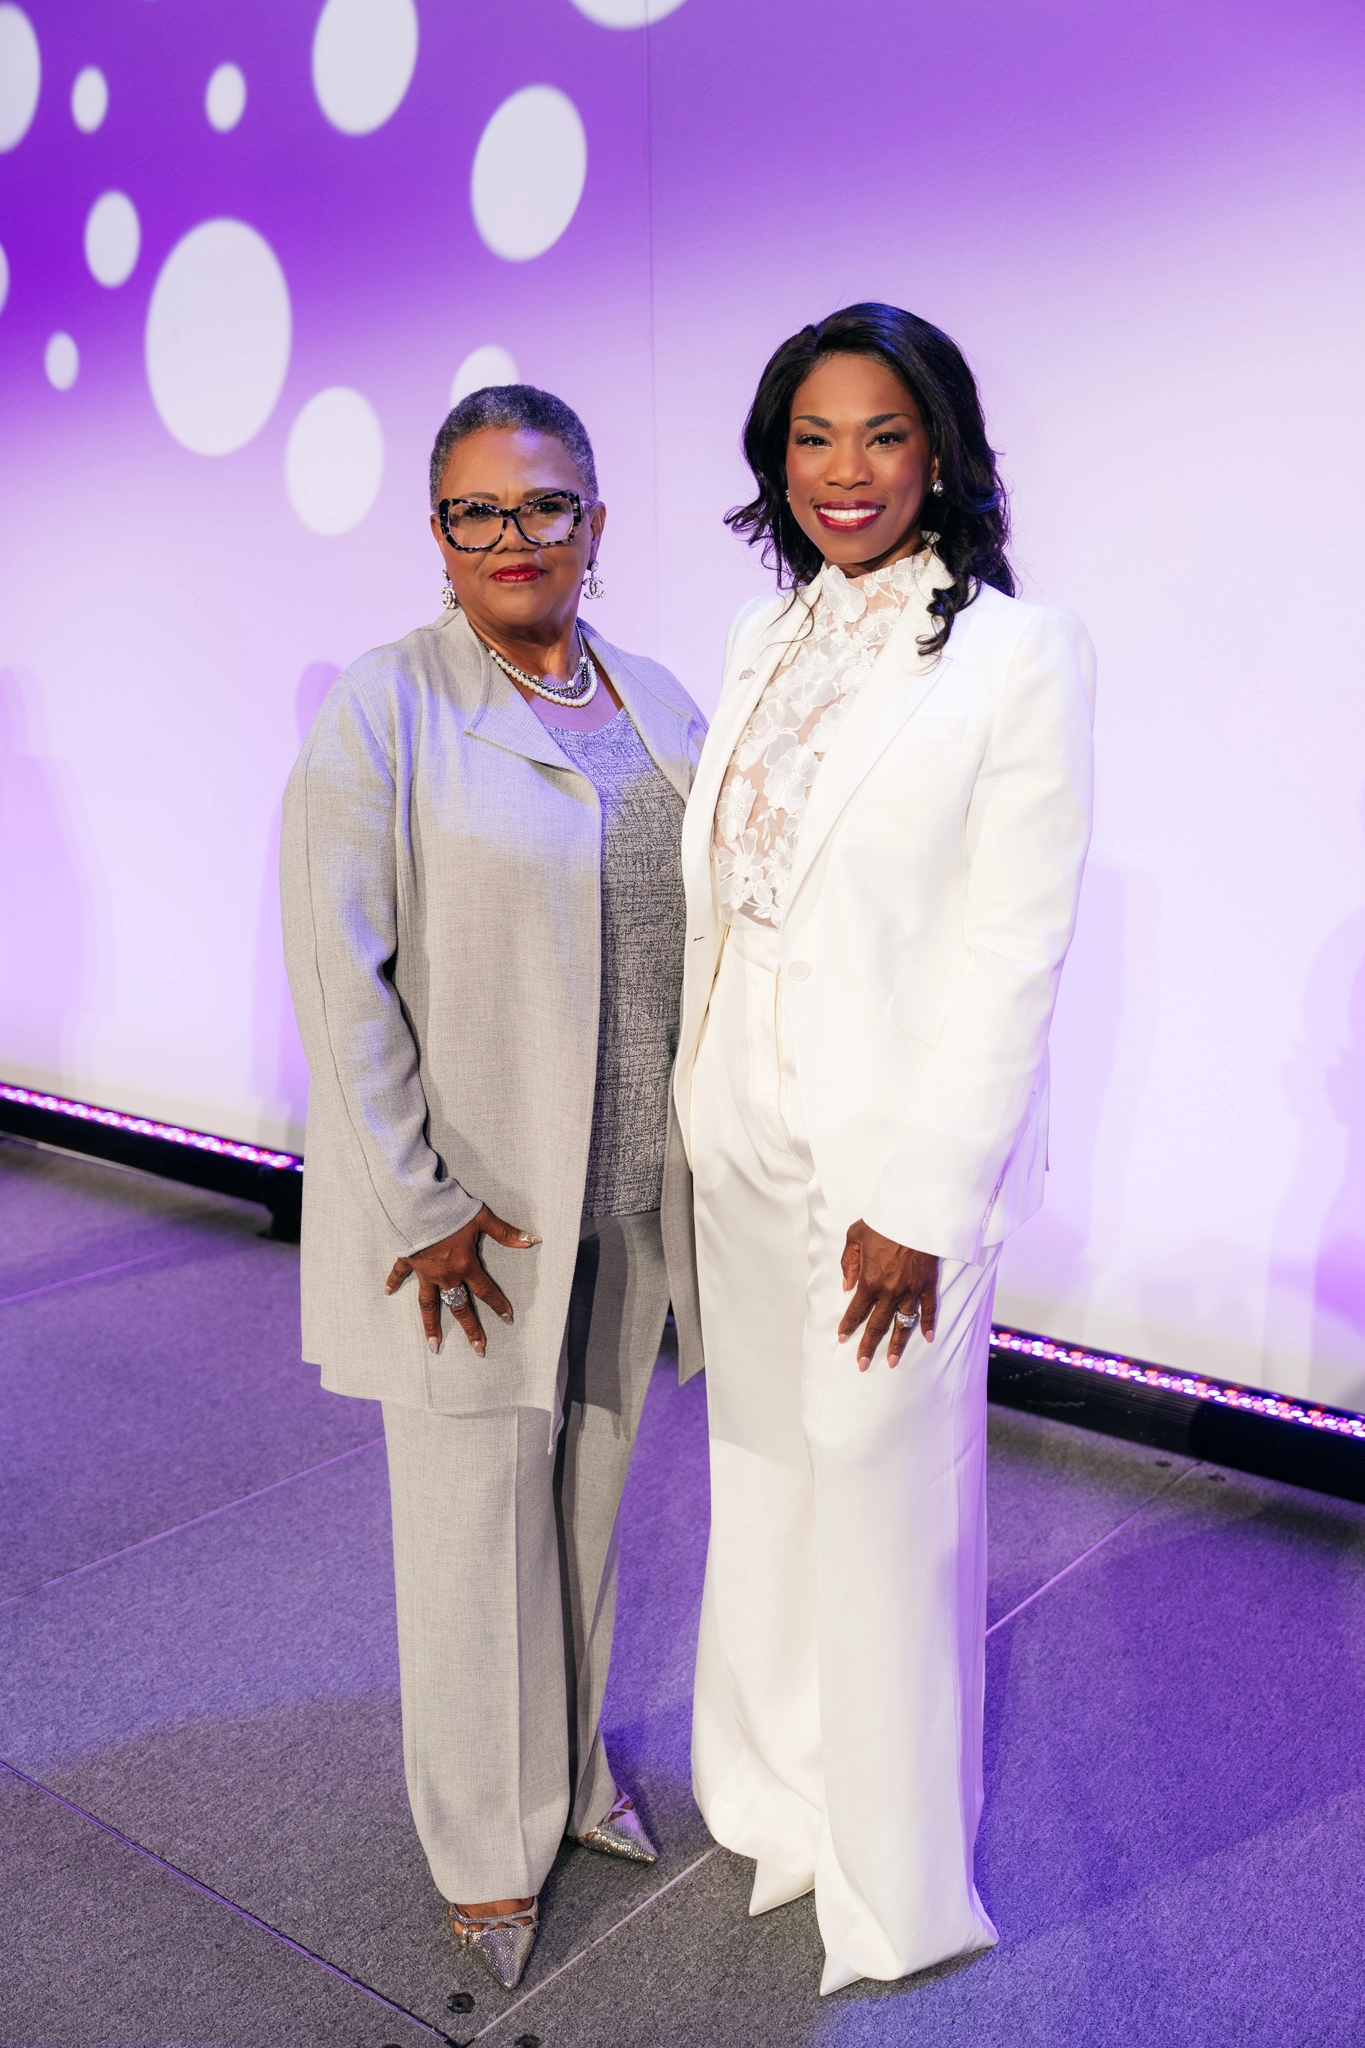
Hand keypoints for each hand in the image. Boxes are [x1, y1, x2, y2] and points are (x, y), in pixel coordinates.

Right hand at [384, 1205, 538, 1356]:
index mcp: (464, 1265)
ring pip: (428, 1304)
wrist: (416, 1205)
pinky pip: (399, 1274)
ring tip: (434, 1345)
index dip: (498, 1305)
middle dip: (470, 1329)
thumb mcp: (482, 1218)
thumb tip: (532, 1240)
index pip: (486, 1290)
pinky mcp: (408, 1260)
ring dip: (431, 1325)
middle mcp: (445, 1275)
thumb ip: (505, 1232)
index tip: (508, 1320)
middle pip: (459, 1307)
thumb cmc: (450, 1210)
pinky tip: (388, 1292)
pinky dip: (393, 1281)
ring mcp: (425, 1271)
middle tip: (478, 1349)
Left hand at [838, 1220, 938, 1370]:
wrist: (914, 1213)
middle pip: (877, 1324)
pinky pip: (929, 1309)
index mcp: (870, 1280)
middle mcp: (890, 1290)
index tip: (842, 1338)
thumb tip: (846, 1286)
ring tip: (892, 1361)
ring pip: (903, 1323)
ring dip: (897, 1343)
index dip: (848, 1326)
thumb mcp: (855, 1236)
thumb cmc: (883, 1221)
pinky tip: (927, 1338)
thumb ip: (849, 1263)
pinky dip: (929, 1324)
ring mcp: (911, 1289)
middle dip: (868, 1345)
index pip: (856, 1310)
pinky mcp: (928, 1284)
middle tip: (861, 1364)